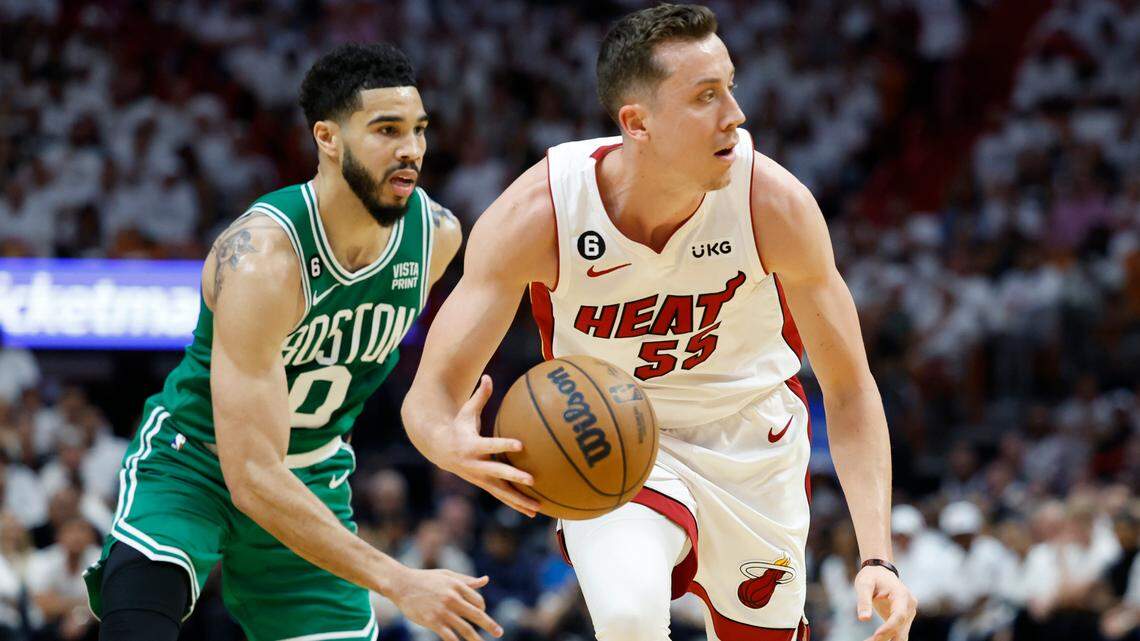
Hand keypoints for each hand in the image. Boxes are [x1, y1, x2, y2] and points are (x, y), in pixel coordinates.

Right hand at [390, 568, 502, 640]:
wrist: (401, 584)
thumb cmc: (425, 579)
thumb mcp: (447, 575)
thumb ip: (467, 580)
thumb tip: (486, 580)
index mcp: (458, 586)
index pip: (478, 601)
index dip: (482, 609)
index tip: (481, 614)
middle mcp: (453, 598)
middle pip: (476, 614)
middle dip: (490, 625)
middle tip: (499, 633)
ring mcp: (443, 611)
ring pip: (465, 628)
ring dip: (476, 639)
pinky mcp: (433, 621)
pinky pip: (449, 636)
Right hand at [435, 375, 539, 516]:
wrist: (439, 449)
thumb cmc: (458, 425)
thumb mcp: (466, 411)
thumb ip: (480, 396)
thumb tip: (488, 376)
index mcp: (471, 445)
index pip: (490, 445)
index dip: (504, 445)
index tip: (521, 445)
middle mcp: (475, 465)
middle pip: (497, 473)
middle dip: (514, 477)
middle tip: (532, 480)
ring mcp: (480, 478)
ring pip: (501, 491)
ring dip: (519, 500)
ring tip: (538, 506)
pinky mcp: (484, 485)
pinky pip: (503, 497)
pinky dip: (517, 505)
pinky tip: (533, 511)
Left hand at [855, 565, 916, 640]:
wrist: (880, 572)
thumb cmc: (871, 576)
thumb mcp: (864, 584)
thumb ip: (864, 600)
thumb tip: (863, 619)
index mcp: (902, 595)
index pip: (899, 616)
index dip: (889, 628)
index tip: (876, 636)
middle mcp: (909, 606)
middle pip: (901, 628)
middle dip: (886, 638)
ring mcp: (908, 614)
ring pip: (901, 635)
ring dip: (886, 640)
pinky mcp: (904, 619)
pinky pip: (898, 633)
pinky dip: (887, 638)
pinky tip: (872, 640)